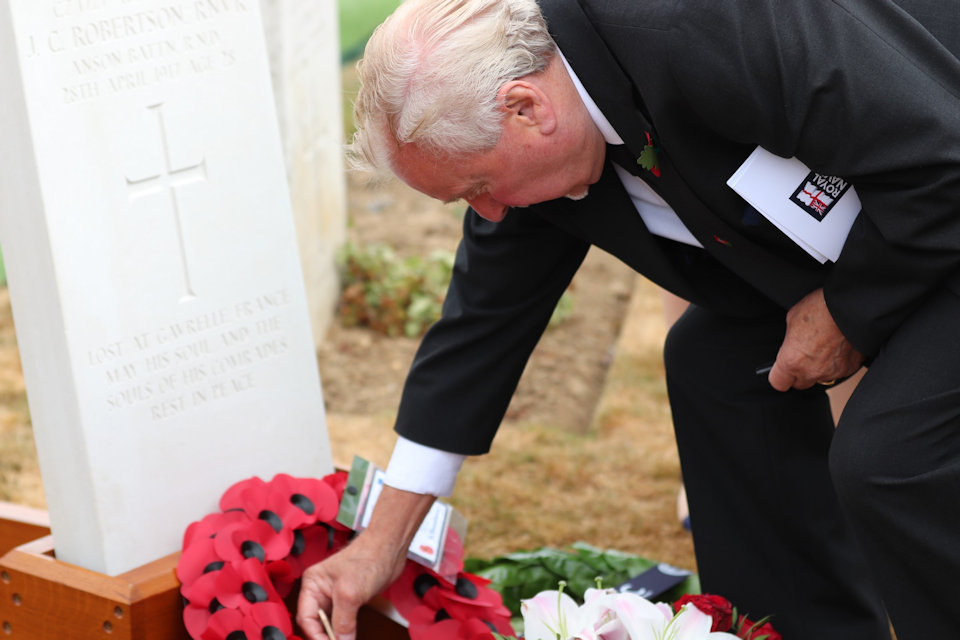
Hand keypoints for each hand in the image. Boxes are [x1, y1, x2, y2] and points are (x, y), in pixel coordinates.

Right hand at [296, 486, 435, 639]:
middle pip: (317, 623)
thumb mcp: (350, 593)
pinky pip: (344, 622)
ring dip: (337, 636)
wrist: (391, 548)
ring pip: (331, 624)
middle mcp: (321, 590)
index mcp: (312, 584)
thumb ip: (343, 621)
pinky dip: (347, 632)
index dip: (316, 635)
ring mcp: (336, 595)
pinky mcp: (351, 600)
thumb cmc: (369, 557)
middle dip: (326, 637)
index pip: (306, 618)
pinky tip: (351, 638)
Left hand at [768, 288, 862, 390]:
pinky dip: (836, 363)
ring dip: (819, 368)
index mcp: (791, 360)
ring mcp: (832, 373)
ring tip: (823, 347)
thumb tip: (792, 344)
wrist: (851, 307)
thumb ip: (790, 341)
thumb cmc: (821, 309)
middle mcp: (810, 371)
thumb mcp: (792, 320)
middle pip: (800, 383)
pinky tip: (837, 347)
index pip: (779, 382)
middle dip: (799, 372)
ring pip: (820, 378)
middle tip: (804, 355)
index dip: (779, 376)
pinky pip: (838, 372)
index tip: (781, 370)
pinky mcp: (849, 369)